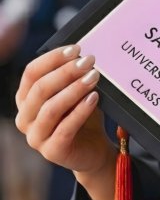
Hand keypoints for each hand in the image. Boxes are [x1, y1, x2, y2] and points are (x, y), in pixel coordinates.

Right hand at [15, 45, 115, 175]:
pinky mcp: (52, 151)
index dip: (52, 58)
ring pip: (51, 108)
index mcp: (26, 99)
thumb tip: (82, 54)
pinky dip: (80, 111)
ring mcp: (36, 137)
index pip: (31, 73)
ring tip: (94, 76)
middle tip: (89, 61)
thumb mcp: (77, 93)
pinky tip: (94, 98)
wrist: (94, 149)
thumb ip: (73, 77)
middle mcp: (25, 118)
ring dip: (74, 89)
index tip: (76, 48)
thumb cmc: (83, 117)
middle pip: (41, 89)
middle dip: (66, 71)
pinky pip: (65, 128)